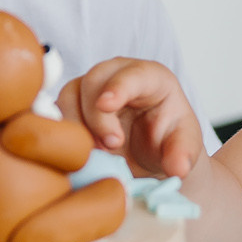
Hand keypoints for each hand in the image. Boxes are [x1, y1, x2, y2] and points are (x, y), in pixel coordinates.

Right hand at [71, 57, 202, 178]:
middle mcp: (116, 75)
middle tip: (112, 146)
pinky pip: (57, 114)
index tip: (107, 105)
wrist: (148, 151)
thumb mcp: (184, 147)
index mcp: (150, 77)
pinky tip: (76, 153)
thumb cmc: (167, 139)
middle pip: (94, 81)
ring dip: (77, 127)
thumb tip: (178, 168)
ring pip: (69, 97)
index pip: (132, 74)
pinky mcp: (72, 106)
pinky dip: (63, 134)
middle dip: (97, 117)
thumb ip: (184, 154)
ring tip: (96, 153)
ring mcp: (91, 89)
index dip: (118, 86)